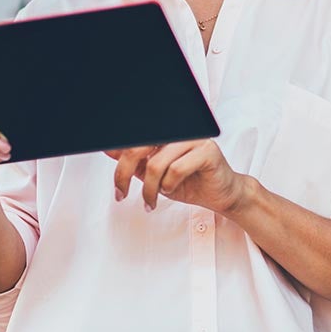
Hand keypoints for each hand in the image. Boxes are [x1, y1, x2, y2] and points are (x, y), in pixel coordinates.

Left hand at [107, 139, 250, 214]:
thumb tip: (109, 149)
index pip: (134, 139)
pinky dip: (169, 185)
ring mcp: (193, 138)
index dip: (118, 154)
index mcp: (165, 134)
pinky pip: (176, 169)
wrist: (221, 195)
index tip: (109, 174)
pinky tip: (172, 190)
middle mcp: (178, 131)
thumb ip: (135, 161)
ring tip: (152, 200)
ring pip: (156, 163)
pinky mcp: (207, 150)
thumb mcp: (154, 174)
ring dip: (150, 188)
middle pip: (139, 147)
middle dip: (124, 174)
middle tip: (121, 194)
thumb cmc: (189, 183)